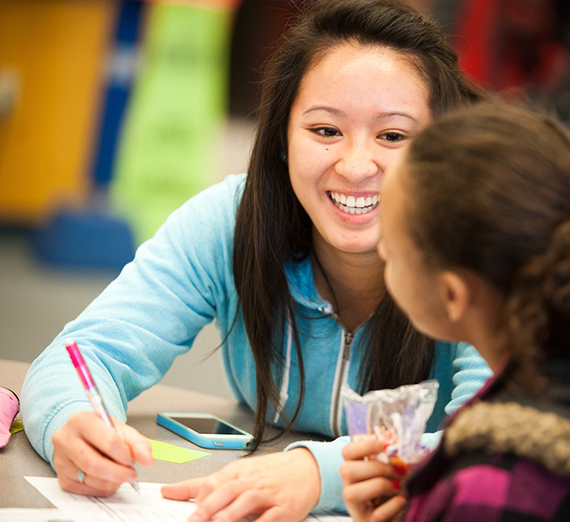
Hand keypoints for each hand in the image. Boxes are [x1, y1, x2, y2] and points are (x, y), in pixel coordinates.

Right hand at [52, 411, 153, 495]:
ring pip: (90, 479)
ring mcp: (60, 460)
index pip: (108, 441)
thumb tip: (148, 459)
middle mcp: (65, 439)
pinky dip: (102, 487)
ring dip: (112, 481)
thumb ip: (139, 443)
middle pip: (95, 464)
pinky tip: (108, 478)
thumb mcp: (122, 430)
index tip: (132, 459)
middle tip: (131, 474)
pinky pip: (85, 490)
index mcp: (81, 420)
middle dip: (119, 472)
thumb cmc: (102, 431)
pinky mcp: (61, 477)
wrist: (84, 435)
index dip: (124, 454)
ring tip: (120, 473)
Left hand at [161, 448, 320, 521]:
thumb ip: (204, 484)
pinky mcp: (284, 508)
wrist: (307, 469)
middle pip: (228, 490)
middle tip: (195, 519)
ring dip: (232, 513)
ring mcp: (268, 494)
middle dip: (210, 505)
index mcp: (238, 472)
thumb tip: (169, 491)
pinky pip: (270, 518)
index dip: (199, 496)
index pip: (214, 480)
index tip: (183, 509)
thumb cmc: (269, 473)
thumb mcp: (238, 473)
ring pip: (248, 501)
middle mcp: (251, 481)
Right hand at [340, 438, 406, 521]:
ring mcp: (355, 508)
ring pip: (351, 493)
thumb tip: (398, 440)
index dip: (364, 445)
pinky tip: (402, 500)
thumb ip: (390, 457)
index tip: (383, 446)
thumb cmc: (392, 493)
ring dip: (380, 486)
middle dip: (376, 467)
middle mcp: (348, 487)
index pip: (346, 452)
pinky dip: (392, 506)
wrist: (394, 518)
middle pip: (346, 470)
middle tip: (398, 470)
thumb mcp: (389, 473)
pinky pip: (376, 515)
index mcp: (354, 470)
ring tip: (399, 487)